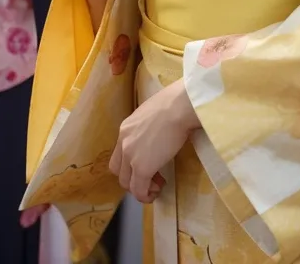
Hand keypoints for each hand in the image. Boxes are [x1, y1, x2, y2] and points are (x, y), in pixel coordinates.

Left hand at [109, 79, 199, 203]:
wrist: (180, 106)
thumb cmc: (174, 103)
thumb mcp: (152, 113)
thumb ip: (147, 126)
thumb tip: (157, 133)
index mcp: (126, 128)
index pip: (119, 154)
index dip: (130, 165)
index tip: (148, 165)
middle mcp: (123, 142)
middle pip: (119, 171)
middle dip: (134, 179)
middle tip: (152, 177)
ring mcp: (131, 156)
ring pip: (127, 183)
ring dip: (140, 188)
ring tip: (157, 185)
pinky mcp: (142, 168)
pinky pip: (139, 190)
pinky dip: (146, 196)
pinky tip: (156, 192)